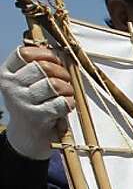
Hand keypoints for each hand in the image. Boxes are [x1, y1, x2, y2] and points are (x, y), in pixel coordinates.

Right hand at [0, 44, 74, 159]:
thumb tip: (58, 51)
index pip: (24, 53)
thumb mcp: (26, 84)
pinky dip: (69, 103)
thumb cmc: (33, 105)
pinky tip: (66, 106)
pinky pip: (61, 102)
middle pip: (42, 68)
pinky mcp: (37, 117)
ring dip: (67, 88)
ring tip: (66, 94)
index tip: (56, 60)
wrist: (27, 136)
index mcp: (7, 74)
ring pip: (53, 85)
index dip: (46, 54)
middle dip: (61, 71)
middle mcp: (11, 86)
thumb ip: (36, 67)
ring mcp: (22, 102)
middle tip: (66, 79)